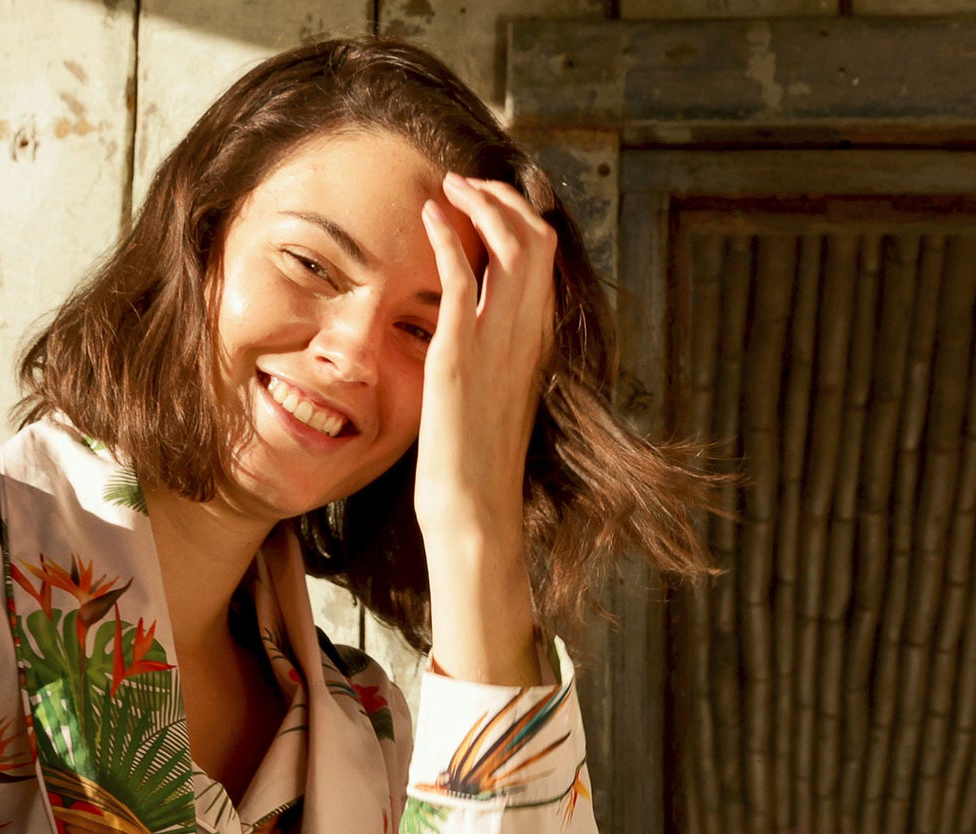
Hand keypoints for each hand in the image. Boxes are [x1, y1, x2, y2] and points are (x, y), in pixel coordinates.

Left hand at [415, 172, 555, 537]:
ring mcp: (497, 341)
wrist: (475, 508)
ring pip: (513, 244)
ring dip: (480, 203)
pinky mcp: (460, 353)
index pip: (545, 257)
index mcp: (538, 341)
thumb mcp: (496, 395)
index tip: (486, 202)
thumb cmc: (478, 461)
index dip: (519, 216)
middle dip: (503, 197)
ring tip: (450, 187)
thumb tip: (480, 334)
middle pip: (538, 236)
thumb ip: (497, 356)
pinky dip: (448, 235)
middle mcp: (528, 333)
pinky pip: (462, 276)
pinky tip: (430, 214)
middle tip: (466, 184)